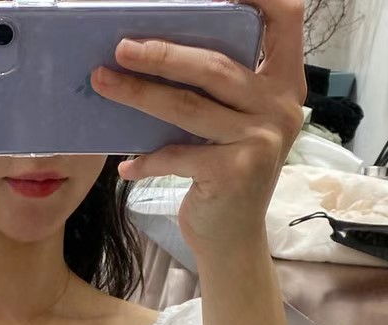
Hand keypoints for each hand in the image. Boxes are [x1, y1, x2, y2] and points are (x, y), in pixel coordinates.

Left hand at [91, 0, 305, 251]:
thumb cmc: (224, 171)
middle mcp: (280, 106)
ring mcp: (261, 140)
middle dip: (162, 54)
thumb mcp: (232, 122)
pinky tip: (125, 168)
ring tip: (102, 82)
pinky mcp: (235, 172)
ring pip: (188, 107)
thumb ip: (218, 86)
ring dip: (138, 95)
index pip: (285, 17)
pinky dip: (147, 160)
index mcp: (283, 82)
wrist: (234, 239)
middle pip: (214, 66)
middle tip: (120, 47)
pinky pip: (178, 155)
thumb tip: (151, 46)